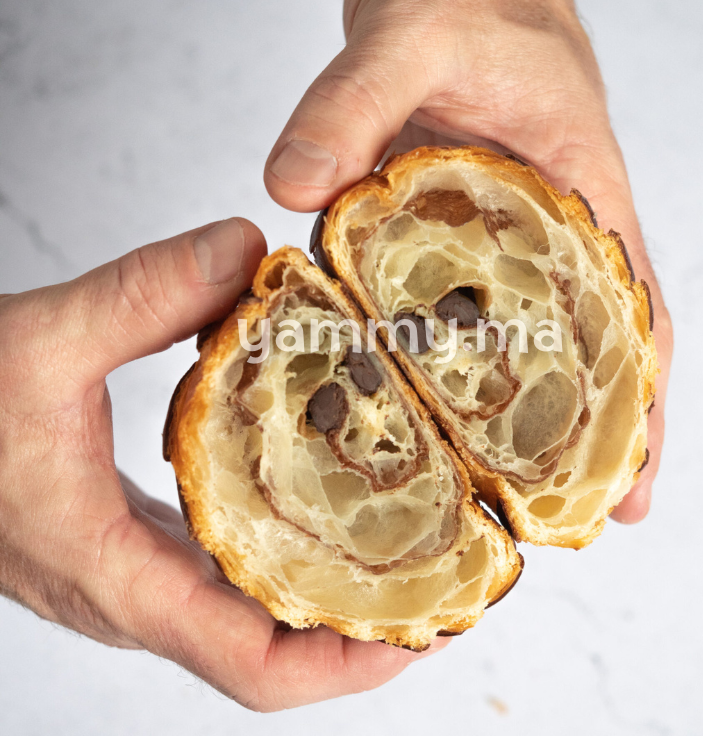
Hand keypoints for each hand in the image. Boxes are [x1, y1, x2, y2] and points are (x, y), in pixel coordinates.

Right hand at [0, 219, 443, 710]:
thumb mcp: (36, 342)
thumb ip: (141, 294)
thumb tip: (245, 253)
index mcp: (117, 574)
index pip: (256, 666)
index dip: (352, 664)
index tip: (429, 630)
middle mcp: (135, 590)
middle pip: (274, 652)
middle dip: (367, 631)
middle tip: (445, 579)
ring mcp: (136, 569)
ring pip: (253, 615)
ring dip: (334, 596)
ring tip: (410, 545)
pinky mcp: (134, 538)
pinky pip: (227, 571)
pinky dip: (287, 554)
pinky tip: (322, 502)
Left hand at [265, 0, 671, 521]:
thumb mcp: (408, 37)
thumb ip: (349, 105)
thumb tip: (292, 187)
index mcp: (581, 196)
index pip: (635, 316)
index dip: (641, 405)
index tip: (631, 483)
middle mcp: (547, 232)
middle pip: (584, 351)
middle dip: (583, 437)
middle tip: (566, 523)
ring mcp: (494, 240)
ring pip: (515, 339)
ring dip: (512, 414)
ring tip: (490, 495)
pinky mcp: (444, 234)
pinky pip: (449, 306)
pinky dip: (439, 359)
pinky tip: (408, 402)